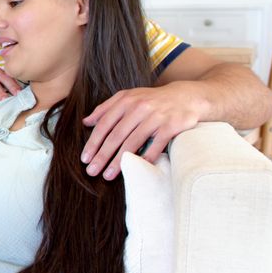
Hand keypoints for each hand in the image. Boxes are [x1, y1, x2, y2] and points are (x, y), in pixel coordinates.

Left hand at [82, 83, 204, 179]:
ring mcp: (156, 116)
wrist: (186, 97)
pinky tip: (135, 169)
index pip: (104, 124)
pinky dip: (145, 158)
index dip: (93, 143)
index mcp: (126, 101)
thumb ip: (106, 108)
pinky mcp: (172, 126)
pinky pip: (156, 145)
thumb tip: (86, 122)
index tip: (85, 159)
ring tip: (108, 175)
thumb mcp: (128, 97)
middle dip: (102, 156)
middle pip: (116, 136)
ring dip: (119, 161)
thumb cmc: (151, 100)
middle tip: (92, 171)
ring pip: (133, 142)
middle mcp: (139, 107)